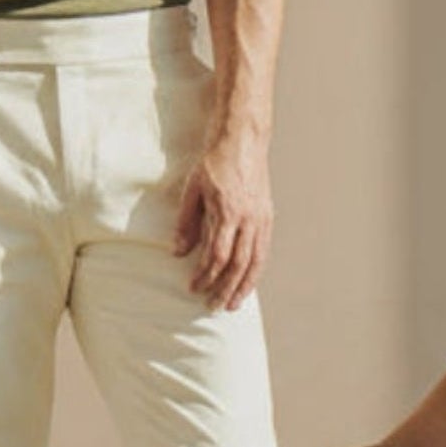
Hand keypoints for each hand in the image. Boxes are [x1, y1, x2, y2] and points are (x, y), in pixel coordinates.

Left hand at [174, 135, 272, 310]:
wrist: (243, 139)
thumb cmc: (214, 162)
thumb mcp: (192, 189)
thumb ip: (187, 223)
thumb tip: (178, 252)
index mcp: (228, 211)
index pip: (217, 255)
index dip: (205, 275)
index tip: (193, 287)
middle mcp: (248, 218)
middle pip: (238, 264)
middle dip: (224, 288)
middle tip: (212, 306)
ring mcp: (261, 218)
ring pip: (255, 261)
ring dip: (243, 286)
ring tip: (232, 304)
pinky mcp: (267, 216)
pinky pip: (263, 250)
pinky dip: (256, 270)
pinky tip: (248, 281)